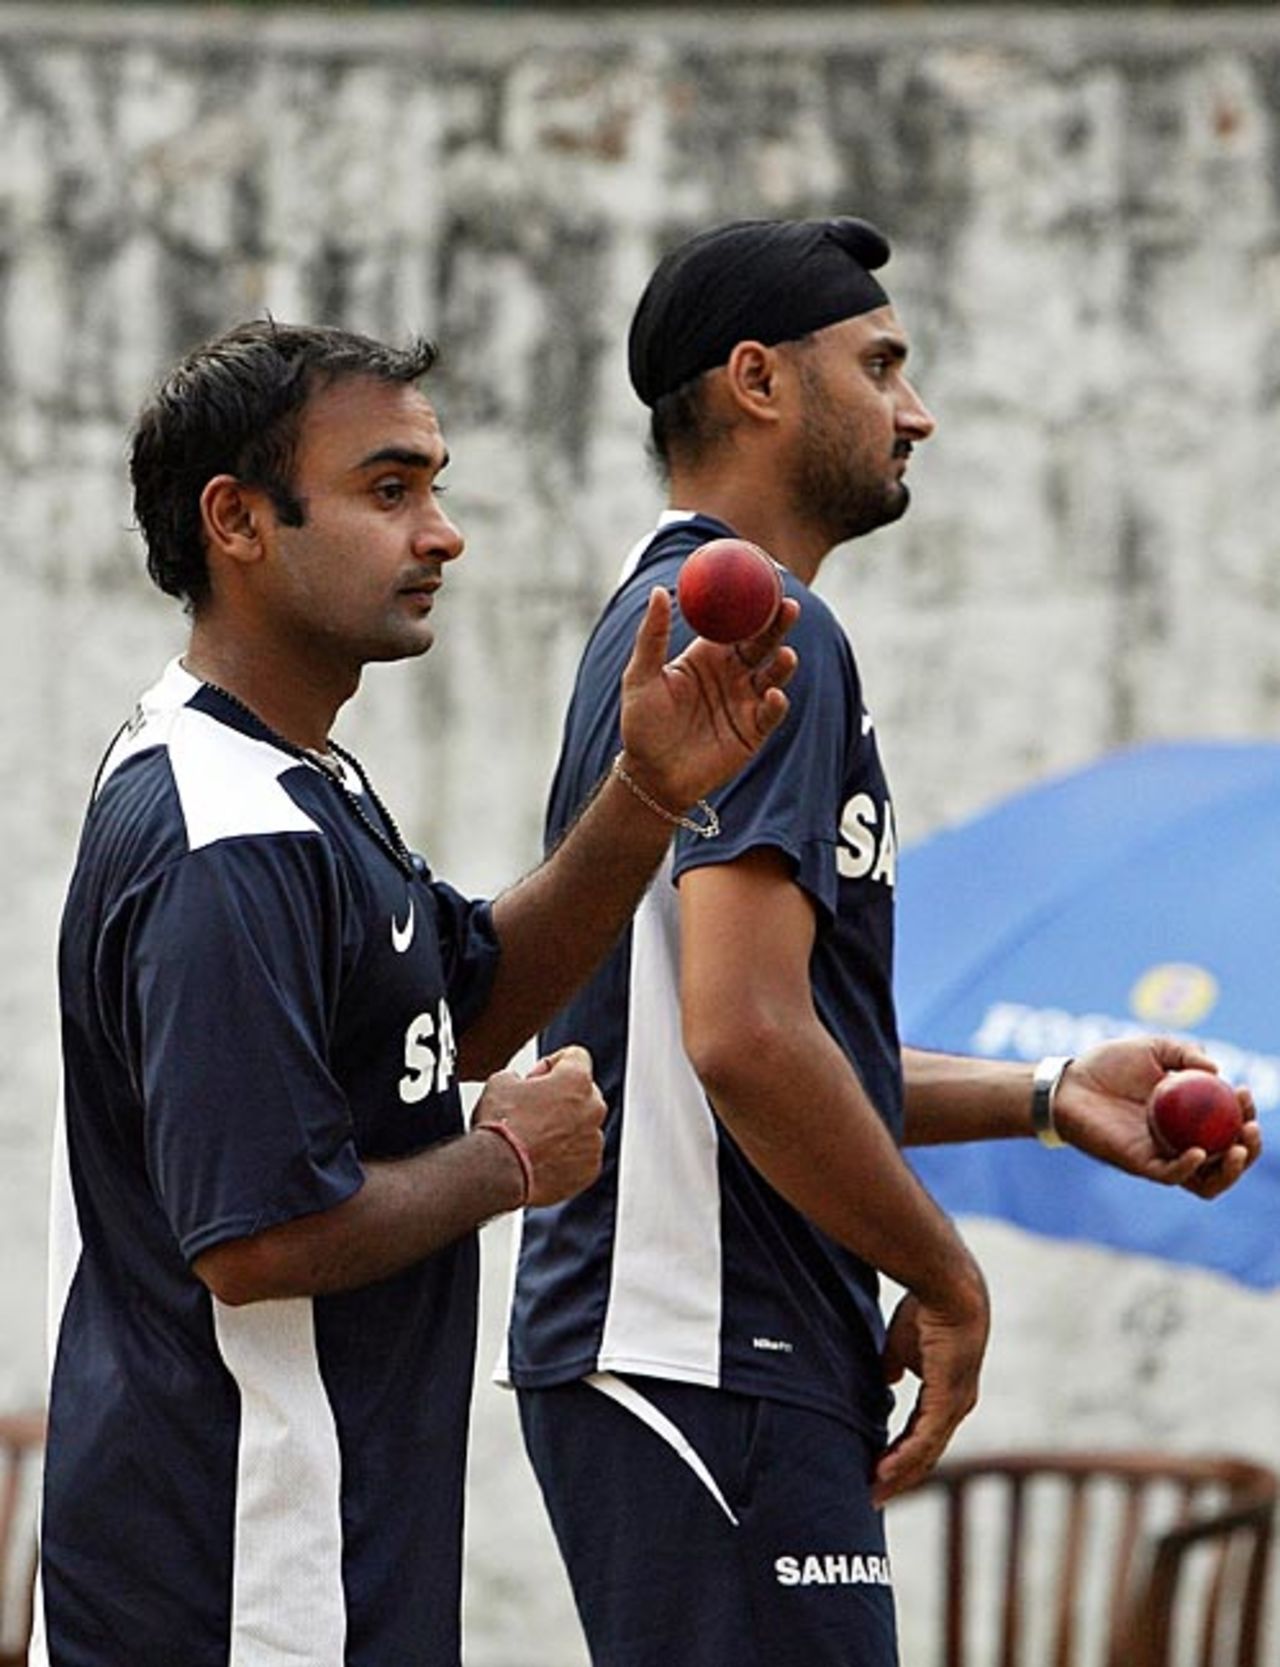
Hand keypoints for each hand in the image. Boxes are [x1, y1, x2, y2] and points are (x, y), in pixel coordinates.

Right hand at [473, 1045, 605, 1206]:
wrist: (499, 1173)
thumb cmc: (501, 1127)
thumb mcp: (500, 1083)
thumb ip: (519, 1077)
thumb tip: (518, 1084)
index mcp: (577, 1079)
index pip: (576, 1056)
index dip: (551, 1064)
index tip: (535, 1079)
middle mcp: (594, 1108)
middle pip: (584, 1092)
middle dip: (561, 1098)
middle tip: (532, 1110)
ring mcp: (594, 1141)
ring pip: (583, 1126)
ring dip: (564, 1129)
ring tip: (533, 1140)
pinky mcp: (589, 1169)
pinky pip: (581, 1155)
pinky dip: (566, 1156)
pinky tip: (540, 1159)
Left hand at [616, 585, 798, 811]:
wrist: (651, 775)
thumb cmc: (641, 724)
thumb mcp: (640, 676)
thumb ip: (653, 636)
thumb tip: (658, 591)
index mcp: (707, 655)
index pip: (736, 624)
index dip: (751, 604)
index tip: (765, 582)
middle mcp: (732, 675)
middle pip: (762, 644)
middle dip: (778, 625)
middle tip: (789, 606)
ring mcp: (745, 702)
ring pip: (772, 676)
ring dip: (782, 664)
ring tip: (786, 655)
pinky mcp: (753, 732)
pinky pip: (770, 714)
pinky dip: (775, 704)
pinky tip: (773, 695)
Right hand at [873, 1268, 989, 1507]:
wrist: (948, 1290)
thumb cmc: (927, 1311)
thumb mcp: (904, 1345)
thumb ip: (896, 1367)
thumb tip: (888, 1381)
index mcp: (946, 1395)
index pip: (921, 1435)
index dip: (899, 1455)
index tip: (875, 1472)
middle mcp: (955, 1407)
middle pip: (925, 1454)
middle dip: (899, 1476)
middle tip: (873, 1496)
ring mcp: (954, 1406)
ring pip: (925, 1453)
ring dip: (898, 1475)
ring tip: (874, 1492)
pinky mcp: (948, 1400)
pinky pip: (925, 1438)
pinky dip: (904, 1458)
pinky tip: (884, 1471)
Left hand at [1053, 1038, 1261, 1197]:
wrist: (1068, 1083)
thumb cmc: (1106, 1065)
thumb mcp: (1152, 1048)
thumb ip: (1184, 1053)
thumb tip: (1216, 1071)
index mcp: (1187, 1118)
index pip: (1228, 1127)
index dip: (1244, 1114)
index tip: (1244, 1092)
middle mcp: (1179, 1142)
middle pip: (1226, 1160)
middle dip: (1249, 1149)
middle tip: (1250, 1127)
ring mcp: (1160, 1156)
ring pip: (1206, 1180)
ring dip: (1230, 1170)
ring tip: (1237, 1147)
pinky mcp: (1138, 1163)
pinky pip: (1169, 1175)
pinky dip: (1188, 1167)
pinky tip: (1199, 1151)